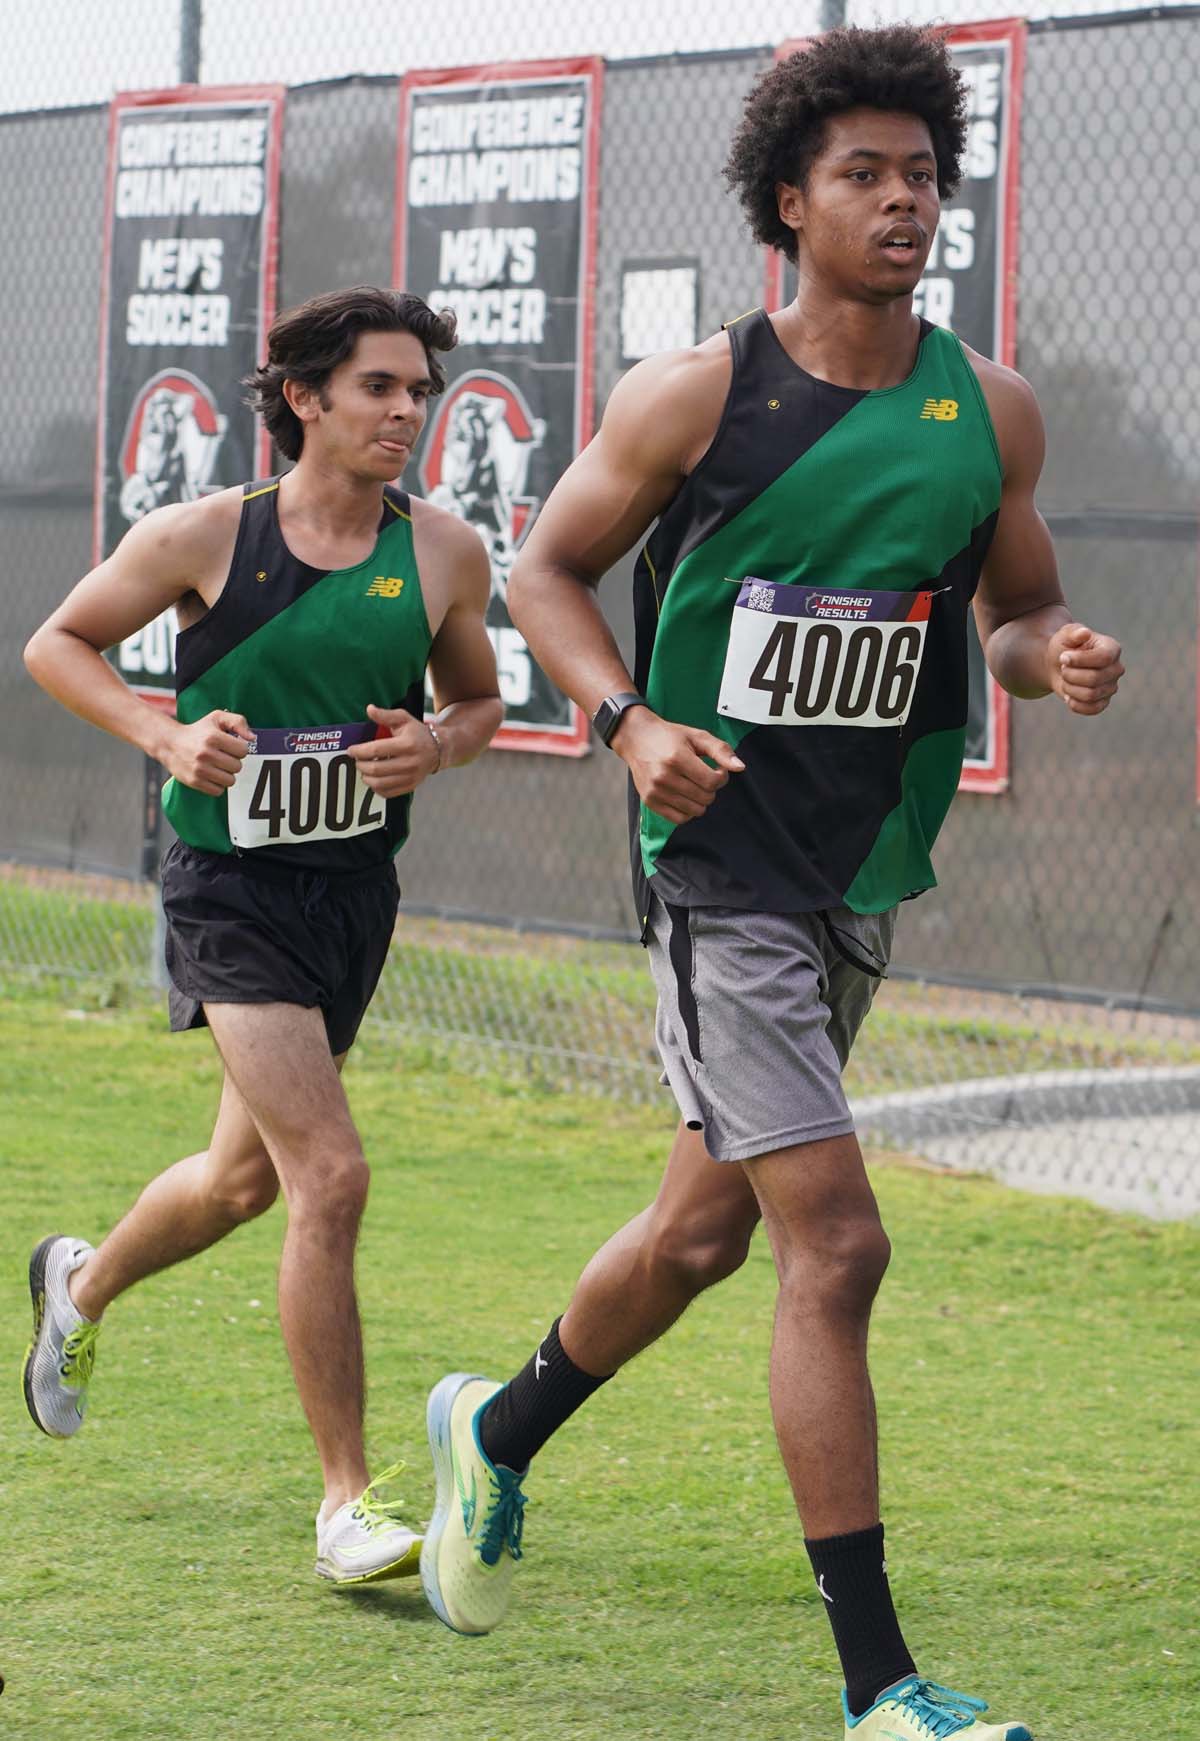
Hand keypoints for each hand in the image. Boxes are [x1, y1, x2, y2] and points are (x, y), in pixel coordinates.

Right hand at [163, 710, 250, 794]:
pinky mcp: (194, 781)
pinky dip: (217, 785)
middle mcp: (206, 753)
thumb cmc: (198, 730)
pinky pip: (219, 791)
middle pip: (238, 767)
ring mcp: (199, 769)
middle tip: (222, 756)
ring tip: (217, 766)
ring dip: (226, 774)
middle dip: (233, 762)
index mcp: (213, 737)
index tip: (230, 746)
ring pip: (230, 781)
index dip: (239, 748)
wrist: (169, 743)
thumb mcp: (217, 718)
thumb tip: (252, 738)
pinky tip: (211, 775)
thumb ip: (238, 722)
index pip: (243, 751)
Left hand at [347, 704, 439, 795]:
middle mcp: (410, 762)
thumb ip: (385, 715)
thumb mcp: (404, 719)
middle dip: (361, 765)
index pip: (376, 750)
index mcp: (407, 744)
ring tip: (364, 770)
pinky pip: (387, 793)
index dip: (359, 751)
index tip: (351, 750)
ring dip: (366, 777)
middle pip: (375, 769)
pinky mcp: (410, 786)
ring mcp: (410, 777)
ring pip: (379, 783)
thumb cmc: (418, 733)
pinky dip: (376, 788)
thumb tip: (369, 709)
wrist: (439, 749)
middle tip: (357, 760)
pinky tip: (374, 779)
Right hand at [612, 708, 744, 824]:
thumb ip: (721, 750)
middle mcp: (664, 777)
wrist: (636, 738)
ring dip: (700, 800)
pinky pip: (679, 819)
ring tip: (694, 785)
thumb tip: (741, 767)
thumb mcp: (697, 736)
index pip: (712, 782)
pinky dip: (688, 811)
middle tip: (703, 775)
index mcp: (677, 758)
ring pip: (695, 811)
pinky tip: (685, 796)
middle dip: (711, 788)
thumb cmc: (669, 736)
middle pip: (706, 798)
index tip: (716, 769)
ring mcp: (655, 791)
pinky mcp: (650, 801)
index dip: (721, 777)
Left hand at [1048, 622, 1123, 714]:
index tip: (1063, 657)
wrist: (1058, 667)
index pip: (1104, 658)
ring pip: (1090, 695)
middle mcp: (1116, 668)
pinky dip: (1075, 704)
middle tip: (1063, 668)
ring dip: (1070, 688)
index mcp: (1112, 648)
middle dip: (1070, 675)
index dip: (1080, 660)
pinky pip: (1091, 709)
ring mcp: (1112, 687)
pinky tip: (1069, 695)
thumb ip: (1073, 632)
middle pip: (1094, 679)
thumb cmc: (1064, 648)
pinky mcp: (1104, 702)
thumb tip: (1084, 633)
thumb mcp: (1065, 635)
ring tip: (1066, 679)